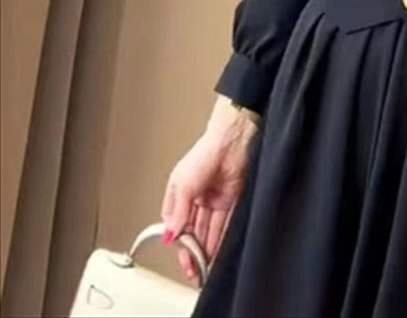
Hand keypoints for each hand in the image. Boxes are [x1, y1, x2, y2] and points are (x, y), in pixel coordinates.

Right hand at [160, 104, 258, 284]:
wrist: (233, 140)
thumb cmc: (206, 152)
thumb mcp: (183, 184)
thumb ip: (178, 212)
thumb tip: (171, 234)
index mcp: (180, 192)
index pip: (176, 223)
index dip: (177, 240)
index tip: (180, 255)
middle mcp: (197, 197)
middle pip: (192, 230)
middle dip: (192, 251)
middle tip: (193, 269)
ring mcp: (214, 199)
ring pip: (208, 231)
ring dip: (206, 250)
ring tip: (205, 267)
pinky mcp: (231, 200)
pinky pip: (224, 225)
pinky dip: (220, 240)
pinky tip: (218, 253)